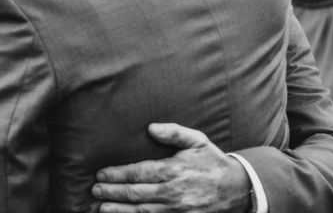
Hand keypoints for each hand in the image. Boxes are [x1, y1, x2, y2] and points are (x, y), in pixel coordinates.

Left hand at [92, 123, 251, 212]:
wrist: (237, 189)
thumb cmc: (212, 162)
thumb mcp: (197, 140)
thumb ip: (174, 132)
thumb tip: (151, 127)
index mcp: (173, 170)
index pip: (138, 173)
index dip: (117, 174)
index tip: (101, 174)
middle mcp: (172, 192)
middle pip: (135, 194)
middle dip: (112, 193)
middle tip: (95, 190)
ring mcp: (176, 210)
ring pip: (141, 211)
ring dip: (119, 210)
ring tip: (101, 208)